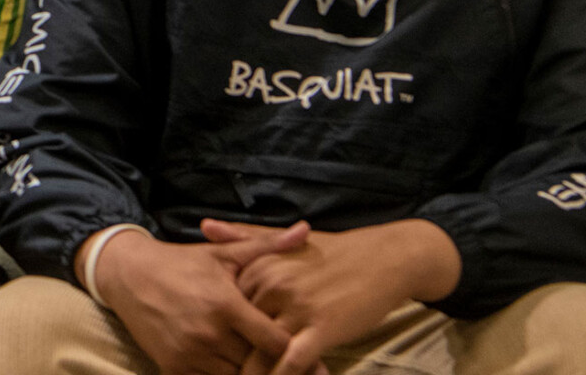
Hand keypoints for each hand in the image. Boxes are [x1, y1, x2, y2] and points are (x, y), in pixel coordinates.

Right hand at [91, 225, 304, 374]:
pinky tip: (226, 361)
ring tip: (256, 360)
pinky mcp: (172, 367)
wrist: (128, 274)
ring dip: (247, 371)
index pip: (277, 342)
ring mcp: (189, 354)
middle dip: (273, 363)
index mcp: (226, 305)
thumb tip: (306, 230)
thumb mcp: (223, 253)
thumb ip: (267, 247)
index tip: (298, 341)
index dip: (292, 345)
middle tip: (288, 360)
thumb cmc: (181, 263)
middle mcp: (209, 333)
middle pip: (259, 365)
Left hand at [210, 219, 460, 374]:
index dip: (217, 334)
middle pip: (238, 334)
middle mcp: (271, 286)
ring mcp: (296, 308)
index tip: (203, 349)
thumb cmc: (331, 254)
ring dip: (250, 372)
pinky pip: (292, 362)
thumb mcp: (284, 244)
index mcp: (257, 268)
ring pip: (260, 352)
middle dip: (227, 360)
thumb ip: (243, 239)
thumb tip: (204, 225)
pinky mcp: (321, 328)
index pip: (226, 310)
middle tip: (216, 372)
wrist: (382, 259)